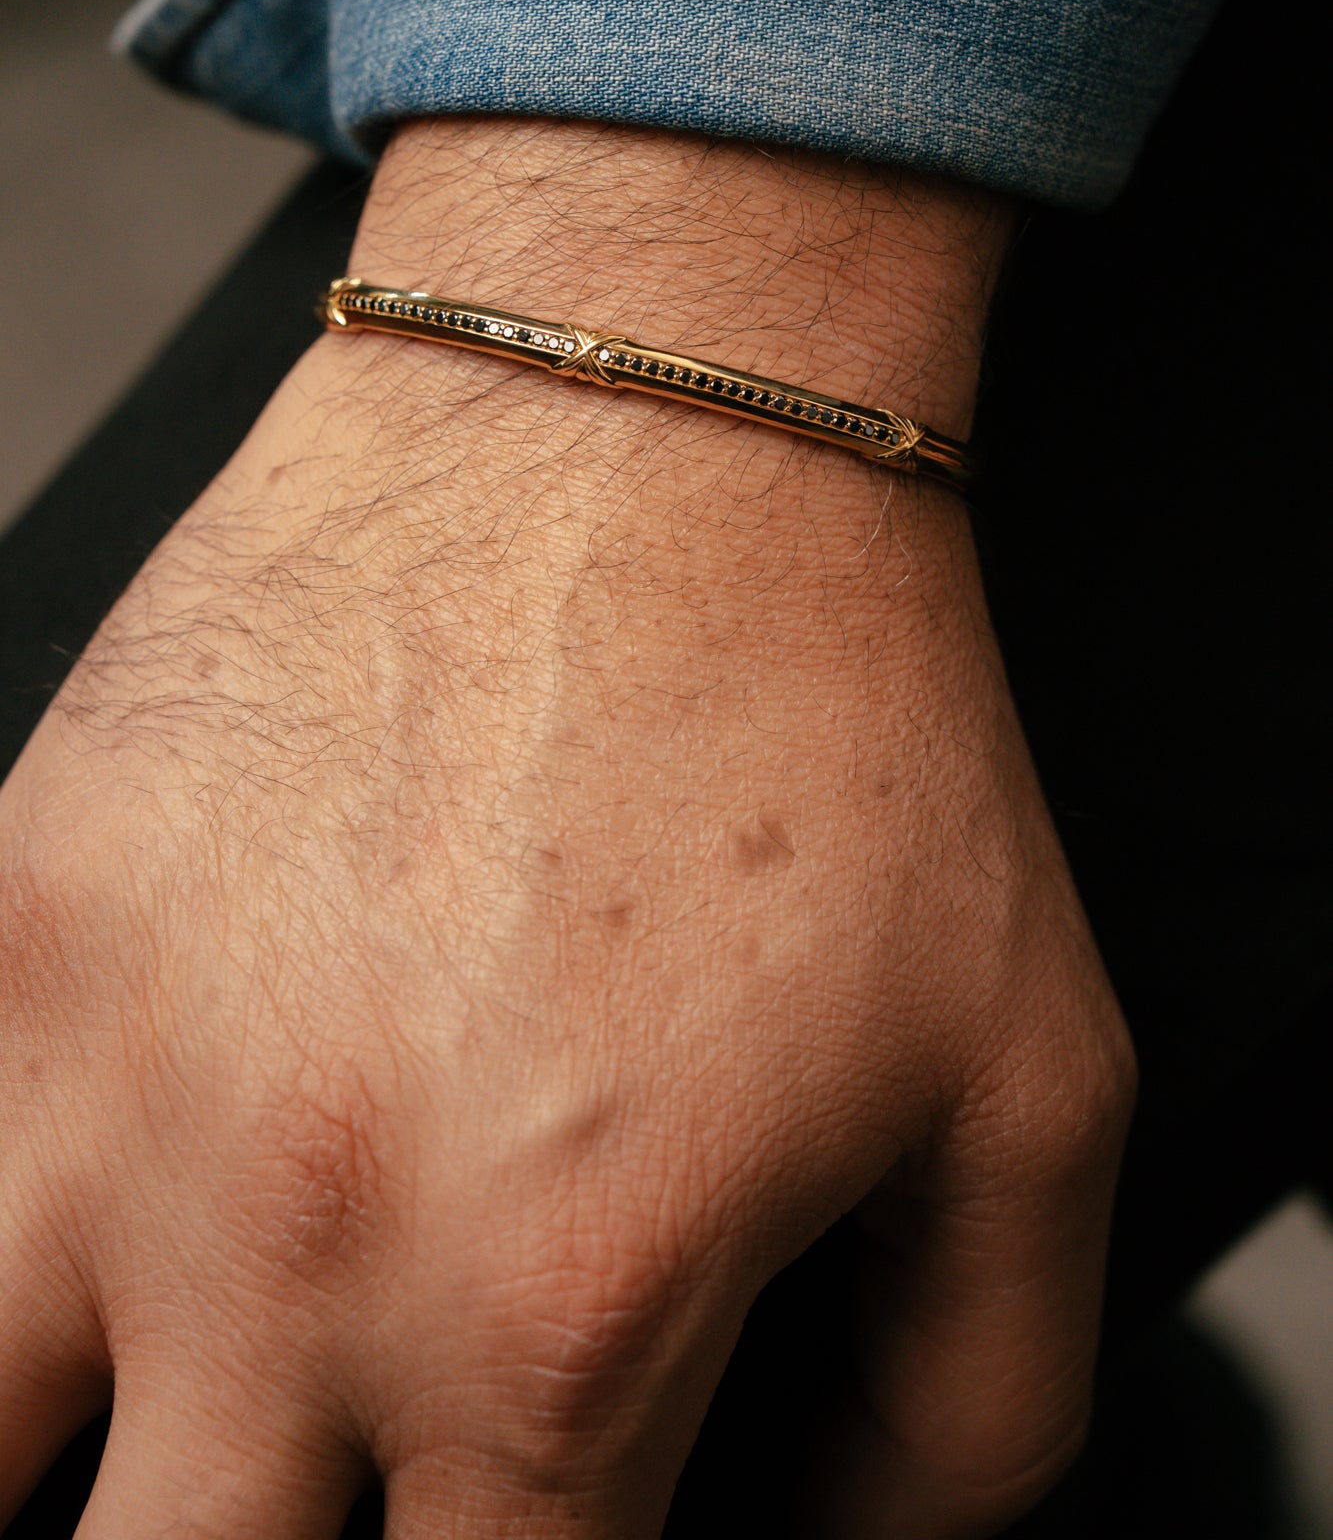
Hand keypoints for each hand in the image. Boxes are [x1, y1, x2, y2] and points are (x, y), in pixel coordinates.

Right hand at [0, 122, 1133, 1537]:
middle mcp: (290, 1240)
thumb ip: (976, 1402)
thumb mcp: (1026, 1082)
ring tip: (174, 1422)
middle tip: (344, 1478)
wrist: (629, 425)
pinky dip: (2, 1276)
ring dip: (80, 1466)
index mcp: (550, 1314)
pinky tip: (93, 1244)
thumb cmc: (820, 711)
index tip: (519, 1536)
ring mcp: (105, 1083)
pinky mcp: (12, 929)